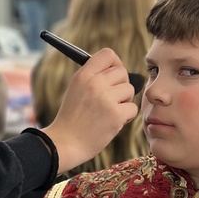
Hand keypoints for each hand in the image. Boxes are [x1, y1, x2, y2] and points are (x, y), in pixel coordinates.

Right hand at [42, 48, 136, 173]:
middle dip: (120, 85)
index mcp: (83, 75)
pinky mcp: (116, 115)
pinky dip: (126, 116)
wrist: (66, 142)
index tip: (113, 74)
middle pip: (122, 72)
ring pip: (130, 90)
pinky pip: (133, 108)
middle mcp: (95, 83)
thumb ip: (94, 77)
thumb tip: (119, 70)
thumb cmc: (72, 117)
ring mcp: (106, 99)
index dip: (115, 63)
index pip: (108, 54)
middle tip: (112, 97)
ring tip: (110, 110)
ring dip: (124, 101)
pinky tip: (114, 121)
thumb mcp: (76, 89)